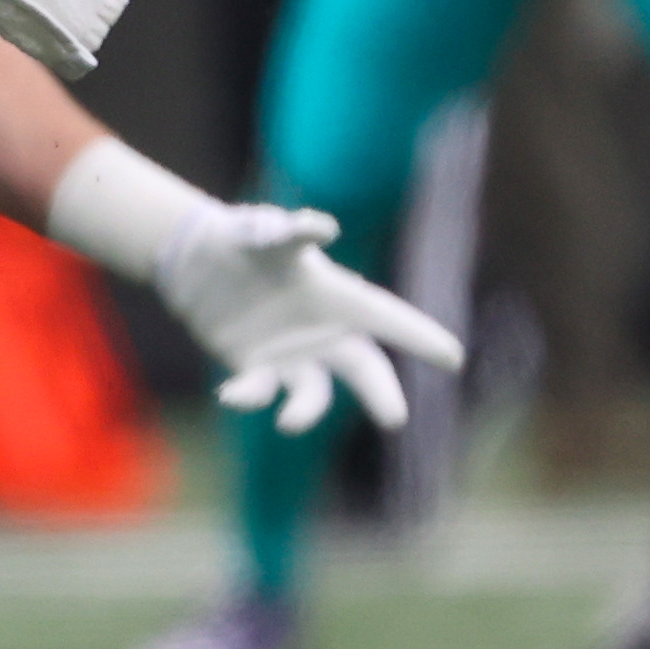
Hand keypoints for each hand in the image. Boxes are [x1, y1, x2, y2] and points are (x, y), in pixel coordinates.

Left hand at [153, 203, 463, 435]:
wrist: (195, 258)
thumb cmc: (240, 237)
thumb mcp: (264, 231)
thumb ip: (292, 231)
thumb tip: (323, 226)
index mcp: (337, 297)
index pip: (387, 318)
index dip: (420, 336)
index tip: (454, 358)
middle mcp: (322, 332)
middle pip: (363, 368)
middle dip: (380, 393)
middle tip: (394, 418)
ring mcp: (291, 355)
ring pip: (312, 394)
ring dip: (305, 412)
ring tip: (290, 421)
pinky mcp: (254, 368)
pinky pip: (260, 392)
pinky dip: (248, 397)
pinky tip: (230, 396)